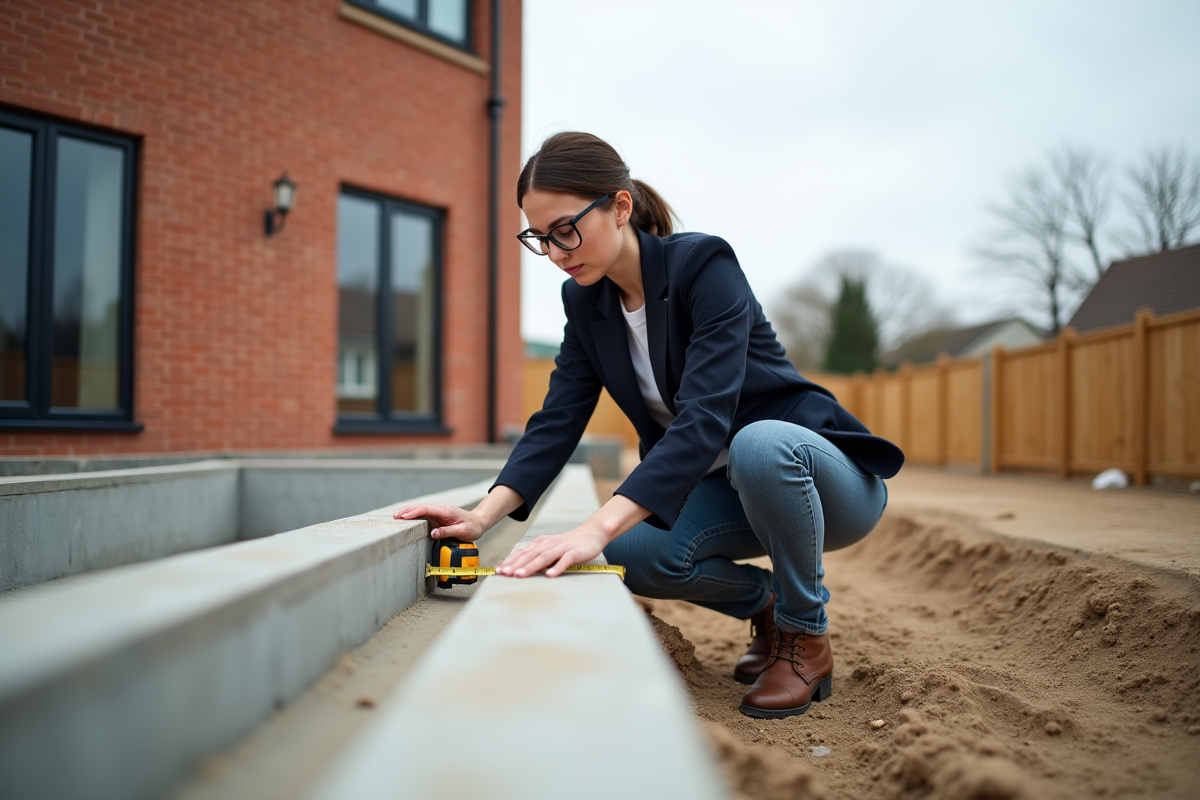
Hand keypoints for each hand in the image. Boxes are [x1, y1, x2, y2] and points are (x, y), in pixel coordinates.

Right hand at [392, 503, 485, 540]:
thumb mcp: (462, 531)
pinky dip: (415, 515)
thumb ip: (447, 532)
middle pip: (421, 507)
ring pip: (422, 510)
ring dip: (410, 512)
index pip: (427, 510)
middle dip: (407, 510)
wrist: (479, 522)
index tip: (404, 517)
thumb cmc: (472, 527)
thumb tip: (432, 533)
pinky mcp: (439, 516)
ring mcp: (440, 512)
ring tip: (397, 516)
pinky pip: (426, 514)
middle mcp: (441, 510)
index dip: (414, 513)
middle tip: (394, 516)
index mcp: (446, 512)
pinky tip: (408, 517)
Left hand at [495, 522, 609, 577]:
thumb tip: (519, 569)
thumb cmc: (569, 545)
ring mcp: (561, 548)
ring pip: (544, 557)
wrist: (591, 534)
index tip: (498, 571)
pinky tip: (550, 575)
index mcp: (541, 543)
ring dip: (531, 566)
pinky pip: (565, 560)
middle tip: (504, 574)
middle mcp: (549, 544)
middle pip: (530, 555)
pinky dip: (557, 567)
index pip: (522, 553)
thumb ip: (537, 557)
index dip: (510, 561)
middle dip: (515, 565)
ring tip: (520, 575)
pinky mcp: (574, 552)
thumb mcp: (550, 549)